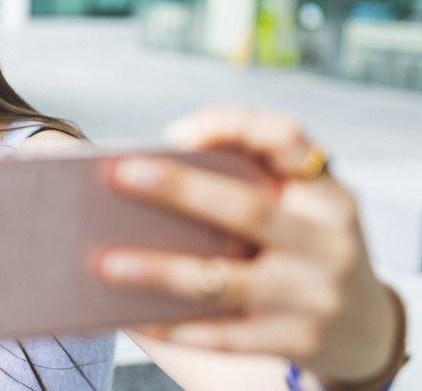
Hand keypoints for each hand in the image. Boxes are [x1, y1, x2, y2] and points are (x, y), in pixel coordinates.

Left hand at [92, 107, 401, 382]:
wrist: (363, 327)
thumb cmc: (301, 247)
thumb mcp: (297, 207)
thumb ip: (244, 183)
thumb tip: (145, 177)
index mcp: (325, 192)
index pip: (288, 139)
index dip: (233, 126)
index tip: (176, 131)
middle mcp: (327, 241)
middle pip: (247, 208)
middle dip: (178, 189)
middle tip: (117, 175)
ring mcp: (315, 295)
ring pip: (225, 280)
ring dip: (159, 270)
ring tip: (104, 262)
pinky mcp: (298, 341)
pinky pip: (223, 337)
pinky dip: (173, 327)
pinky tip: (131, 317)